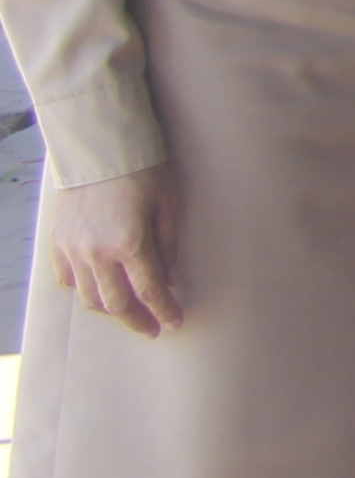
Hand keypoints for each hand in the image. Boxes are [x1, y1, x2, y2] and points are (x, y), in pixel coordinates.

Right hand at [41, 168, 184, 336]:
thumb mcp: (167, 204)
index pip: (150, 291)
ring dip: (110, 310)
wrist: (98, 147)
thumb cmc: (142, 170)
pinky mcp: (57, 243)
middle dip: (136, 320)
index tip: (174, 323)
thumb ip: (169, 246)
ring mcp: (72, 250)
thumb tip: (172, 280)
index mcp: (130, 244)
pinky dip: (84, 290)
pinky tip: (99, 290)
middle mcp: (97, 253)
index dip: (164, 311)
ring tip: (127, 312)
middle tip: (151, 330)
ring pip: (89, 298)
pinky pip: (68, 280)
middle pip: (116, 304)